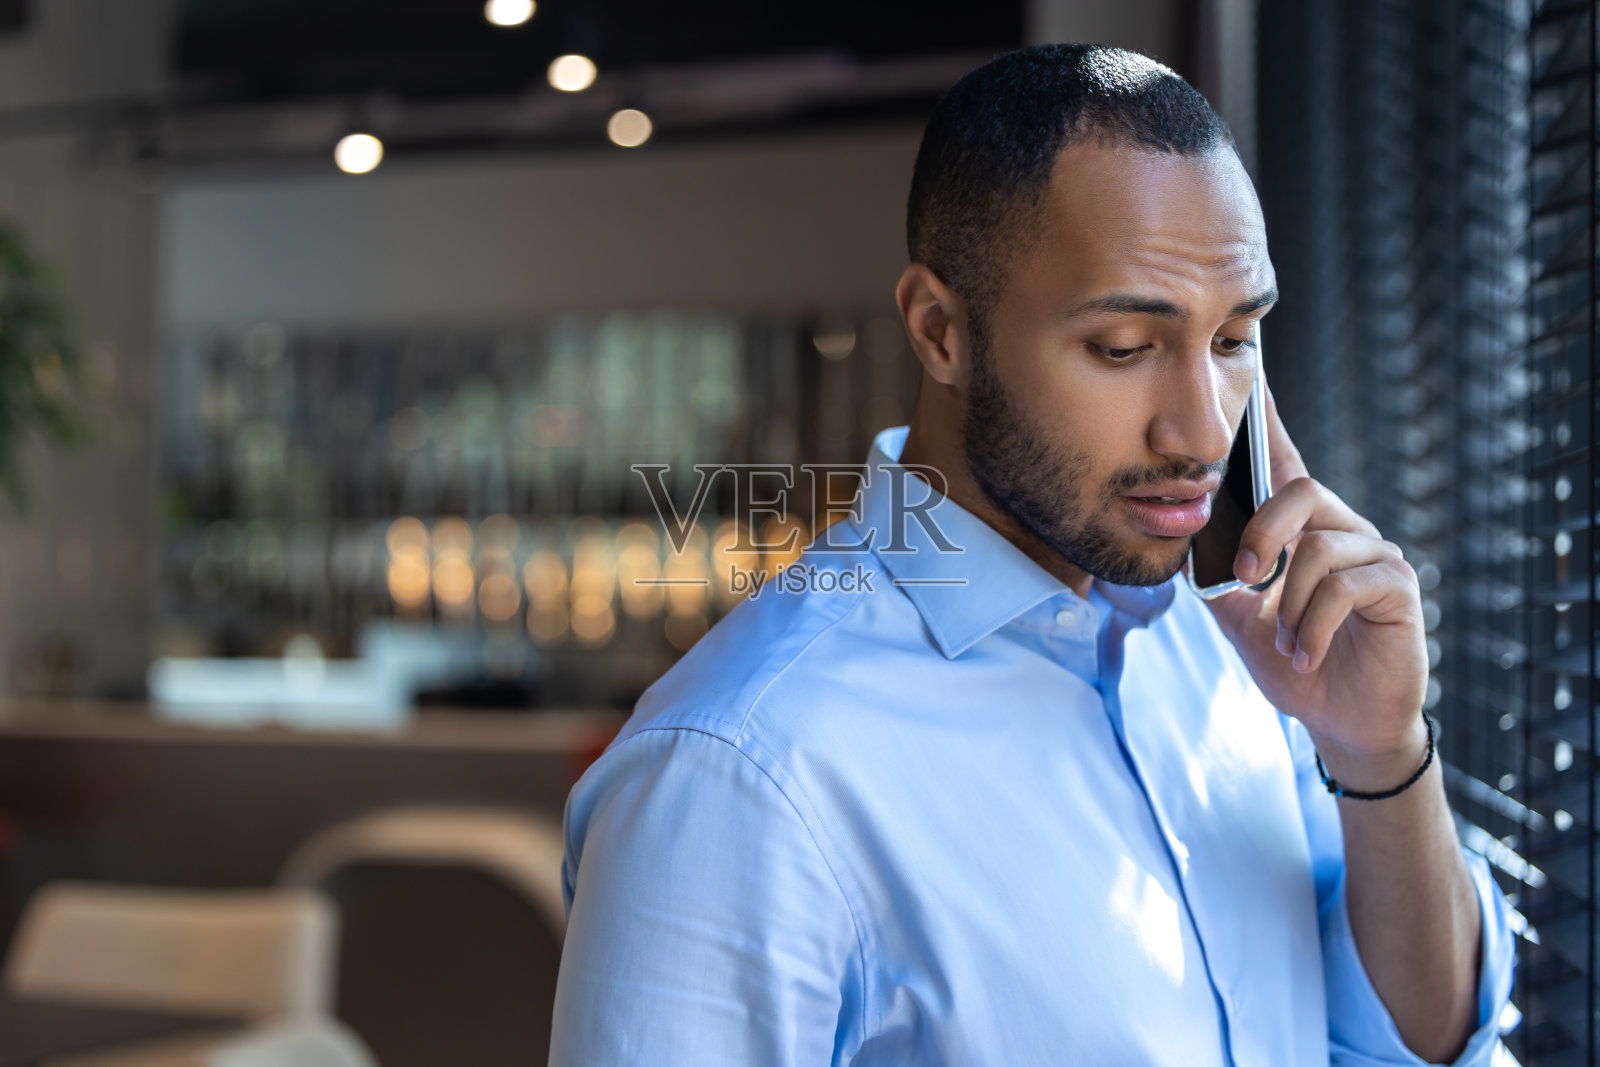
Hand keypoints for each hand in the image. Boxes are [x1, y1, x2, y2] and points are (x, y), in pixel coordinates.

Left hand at [1201, 385, 1430, 779]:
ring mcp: (1376, 556)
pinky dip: (1311, 624)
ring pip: (1320, 545)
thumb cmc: (1294, 662)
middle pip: (1301, 489)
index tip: (1251, 376)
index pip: (1285, 463)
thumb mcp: (1240, 620)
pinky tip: (1303, 653)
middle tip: (1243, 579)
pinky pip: (1347, 585)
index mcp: (1301, 531)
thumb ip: (1216, 579)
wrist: (1341, 721)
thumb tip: (1184, 544)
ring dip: (1289, 602)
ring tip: (1284, 641)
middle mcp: (1343, 530)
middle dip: (1261, 533)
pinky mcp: (1399, 589)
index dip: (1270, 421)